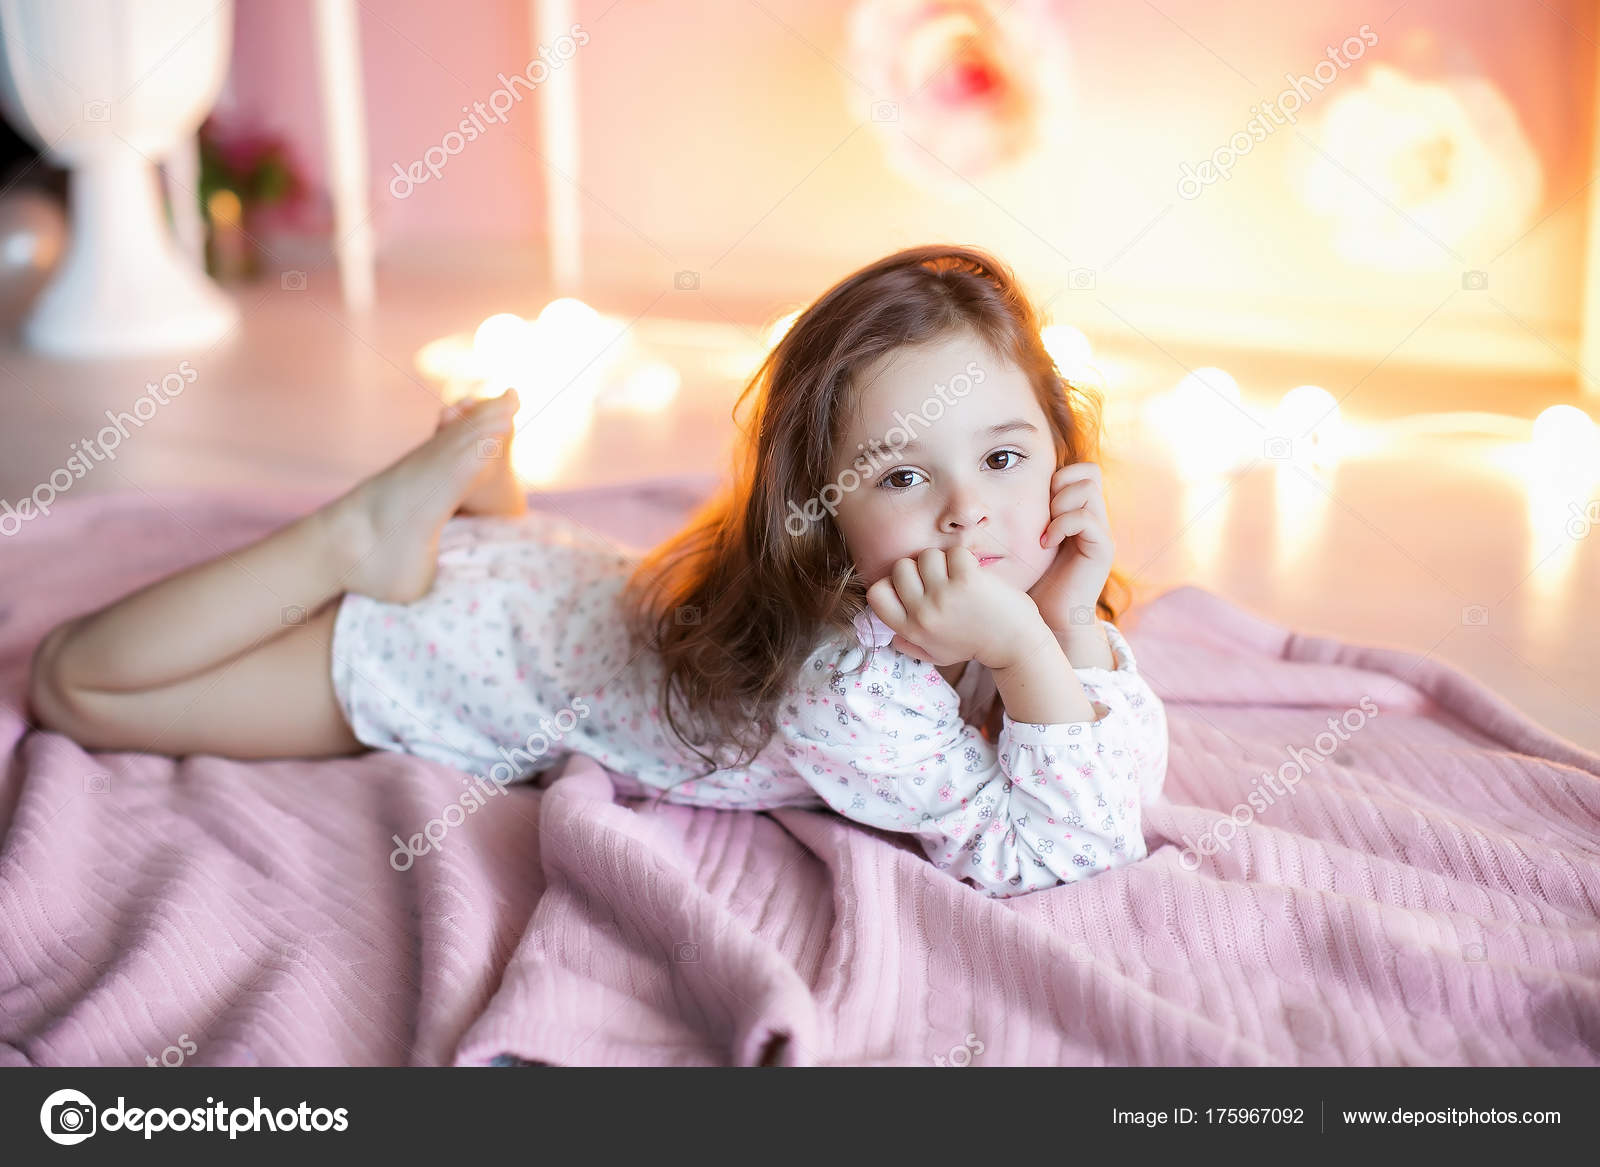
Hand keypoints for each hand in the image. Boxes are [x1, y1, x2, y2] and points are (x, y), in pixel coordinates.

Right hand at [866, 547, 1041, 669]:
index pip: (876, 594)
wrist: (1016, 645)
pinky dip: (965, 559)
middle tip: (941, 580)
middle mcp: (922, 614)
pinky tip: (975, 575)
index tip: (913, 587)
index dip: (891, 584)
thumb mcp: (936, 654)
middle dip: (920, 568)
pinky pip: (954, 552)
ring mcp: (943, 596)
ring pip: (927, 555)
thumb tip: (891, 636)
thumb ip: (910, 644)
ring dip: (944, 561)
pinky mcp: (967, 581)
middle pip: (901, 567)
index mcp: (911, 630)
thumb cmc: (976, 646)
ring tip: (959, 578)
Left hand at [1027, 462, 1114, 634]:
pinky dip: (1062, 525)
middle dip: (1061, 484)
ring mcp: (1100, 533)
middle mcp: (1094, 518)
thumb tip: (985, 494)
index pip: (1079, 470)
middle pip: (1089, 472)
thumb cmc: (1029, 583)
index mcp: (1077, 512)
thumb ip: (1019, 516)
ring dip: (1061, 503)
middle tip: (1043, 512)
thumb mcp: (1020, 543)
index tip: (1033, 503)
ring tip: (1044, 530)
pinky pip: (1086, 518)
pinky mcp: (1102, 549)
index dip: (1057, 476)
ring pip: (1089, 489)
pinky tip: (1045, 544)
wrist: (1048, 621)